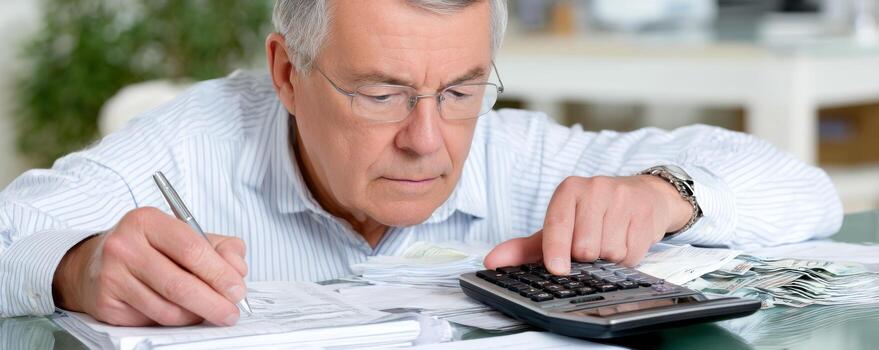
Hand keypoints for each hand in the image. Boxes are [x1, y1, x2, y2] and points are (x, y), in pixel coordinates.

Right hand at [52, 207, 247, 325]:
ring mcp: (111, 276)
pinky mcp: (106, 303)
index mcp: (147, 221)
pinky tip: (182, 313)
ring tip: (209, 312)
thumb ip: (220, 247)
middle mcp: (124, 246)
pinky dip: (174, 322)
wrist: (95, 264)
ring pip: (167, 309)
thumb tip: (238, 270)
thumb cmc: (150, 249)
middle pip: (180, 284)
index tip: (237, 289)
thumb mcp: (185, 235)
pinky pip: (151, 320)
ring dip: (195, 315)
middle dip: (214, 303)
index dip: (220, 273)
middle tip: (231, 312)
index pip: (192, 250)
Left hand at [484, 175, 692, 273]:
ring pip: (609, 252)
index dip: (556, 250)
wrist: (644, 195)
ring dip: (608, 259)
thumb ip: (526, 247)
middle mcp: (595, 189)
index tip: (557, 270)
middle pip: (584, 246)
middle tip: (590, 247)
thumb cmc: (594, 214)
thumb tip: (491, 262)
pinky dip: (627, 258)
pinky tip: (626, 241)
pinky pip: (632, 254)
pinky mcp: (645, 214)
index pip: (558, 224)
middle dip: (587, 257)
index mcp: (569, 190)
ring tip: (609, 241)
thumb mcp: (560, 226)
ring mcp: (622, 199)